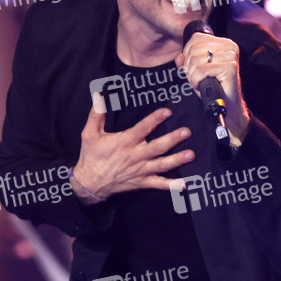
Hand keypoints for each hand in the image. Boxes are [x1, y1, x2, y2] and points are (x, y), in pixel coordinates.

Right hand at [71, 96, 194, 203]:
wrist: (89, 183)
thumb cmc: (91, 156)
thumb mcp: (89, 133)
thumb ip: (97, 114)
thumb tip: (98, 95)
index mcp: (125, 142)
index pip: (142, 128)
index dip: (155, 119)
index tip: (167, 111)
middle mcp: (135, 156)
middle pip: (157, 147)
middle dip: (173, 139)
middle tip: (186, 132)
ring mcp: (140, 170)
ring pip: (161, 165)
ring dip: (177, 160)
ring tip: (191, 154)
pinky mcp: (141, 182)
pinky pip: (158, 184)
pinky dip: (171, 185)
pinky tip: (184, 184)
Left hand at [176, 31, 249, 144]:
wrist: (228, 105)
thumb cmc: (213, 87)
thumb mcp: (196, 71)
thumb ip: (186, 61)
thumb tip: (179, 57)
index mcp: (222, 42)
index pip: (196, 38)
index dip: (187, 54)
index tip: (192, 68)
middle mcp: (229, 46)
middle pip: (194, 49)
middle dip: (188, 66)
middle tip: (195, 78)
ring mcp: (231, 56)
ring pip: (196, 59)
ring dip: (192, 75)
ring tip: (199, 82)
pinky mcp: (230, 67)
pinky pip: (202, 70)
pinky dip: (196, 80)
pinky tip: (201, 86)